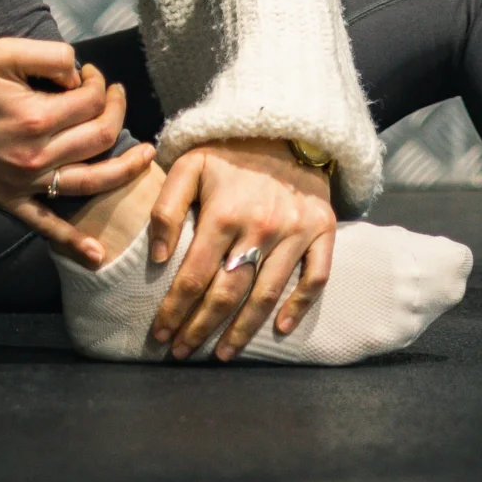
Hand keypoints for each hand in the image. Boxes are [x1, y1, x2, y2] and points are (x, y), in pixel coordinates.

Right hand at [0, 39, 154, 264]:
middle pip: (100, 137)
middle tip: (113, 95)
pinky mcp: (10, 200)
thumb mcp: (2, 52)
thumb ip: (48, 55)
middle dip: (116, 110)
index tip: (89, 74)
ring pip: (90, 182)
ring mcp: (25, 182)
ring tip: (145, 157)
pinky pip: (45, 227)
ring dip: (124, 170)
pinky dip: (72, 243)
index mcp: (35, 117)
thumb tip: (79, 72)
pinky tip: (97, 254)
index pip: (91, 101)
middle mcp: (36, 155)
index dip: (99, 82)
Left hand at [148, 139, 336, 360]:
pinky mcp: (322, 230)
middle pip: (227, 294)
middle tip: (183, 353)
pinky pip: (315, 278)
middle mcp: (260, 228)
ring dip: (243, 330)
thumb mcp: (189, 165)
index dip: (174, 310)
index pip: (193, 277)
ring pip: (267, 295)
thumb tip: (159, 258)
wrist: (287, 127)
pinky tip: (282, 330)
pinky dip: (300, 306)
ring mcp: (295, 231)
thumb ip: (166, 208)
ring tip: (223, 354)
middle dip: (201, 328)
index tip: (161, 334)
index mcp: (223, 213)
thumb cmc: (231, 152)